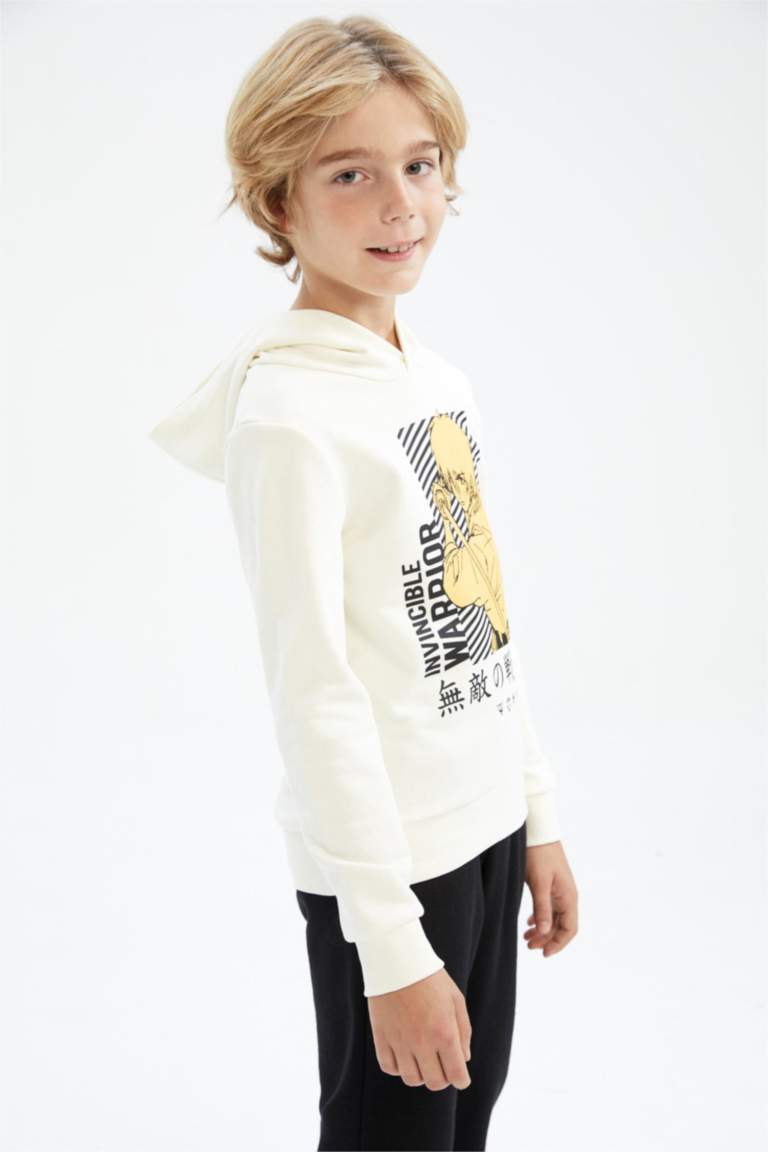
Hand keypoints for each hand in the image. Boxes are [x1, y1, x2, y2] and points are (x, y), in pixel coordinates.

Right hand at [367, 967, 471, 1090]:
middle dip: (442, 1077)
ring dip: (420, 1074)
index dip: (461, 1079)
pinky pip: (389, 1068)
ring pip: (411, 1079)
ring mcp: (400, 1042)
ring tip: (422, 1058)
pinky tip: (404, 1054)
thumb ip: (463, 1032)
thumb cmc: (431, 978)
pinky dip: (398, 1067)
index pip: (456, 1076)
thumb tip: (463, 1059)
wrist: (397, 960)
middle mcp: (422, 1043)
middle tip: (441, 1063)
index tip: (460, 1075)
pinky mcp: (381, 1037)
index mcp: (444, 1033)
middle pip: (434, 1083)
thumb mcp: (456, 1000)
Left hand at [524, 840, 577, 956]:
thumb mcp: (539, 882)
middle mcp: (566, 895)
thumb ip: (542, 907)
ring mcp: (559, 890)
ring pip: (554, 917)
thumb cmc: (538, 854)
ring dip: (542, 929)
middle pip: (561, 925)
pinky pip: (549, 907)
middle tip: (528, 945)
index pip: (570, 929)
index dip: (558, 943)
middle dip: (546, 939)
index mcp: (568, 897)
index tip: (544, 954)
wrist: (538, 831)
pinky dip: (540, 917)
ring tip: (526, 937)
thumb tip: (545, 932)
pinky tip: (530, 922)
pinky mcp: (550, 884)